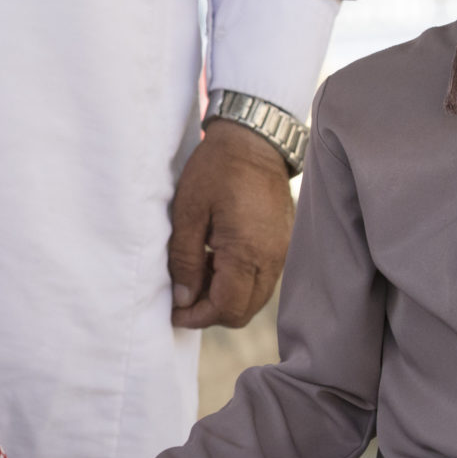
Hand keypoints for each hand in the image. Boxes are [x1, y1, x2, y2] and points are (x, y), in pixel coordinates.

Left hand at [169, 119, 294, 329]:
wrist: (254, 140)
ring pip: (253, 299)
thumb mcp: (188, 212)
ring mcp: (281, 253)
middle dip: (210, 312)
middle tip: (183, 294)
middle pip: (242, 312)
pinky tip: (215, 259)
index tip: (174, 311)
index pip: (226, 308)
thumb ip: (184, 260)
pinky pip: (261, 280)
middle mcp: (271, 259)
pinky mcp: (282, 245)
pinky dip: (238, 282)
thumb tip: (183, 299)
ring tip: (197, 272)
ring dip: (224, 297)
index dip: (197, 317)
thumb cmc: (217, 169)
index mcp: (246, 252)